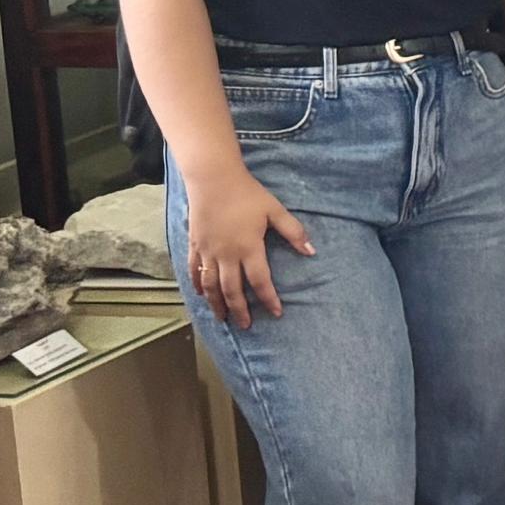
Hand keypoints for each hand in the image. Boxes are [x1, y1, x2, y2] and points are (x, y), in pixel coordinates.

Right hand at [181, 164, 317, 327]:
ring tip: (222, 318)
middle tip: (245, 326)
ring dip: (216, 304)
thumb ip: (293, 231)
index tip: (276, 313)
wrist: (213, 179)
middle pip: (232, 290)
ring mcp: (207, 251)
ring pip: (210, 285)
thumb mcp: (275, 210)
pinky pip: (193, 270)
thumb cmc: (247, 194)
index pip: (260, 281)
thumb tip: (311, 251)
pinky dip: (197, 285)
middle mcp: (226, 254)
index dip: (268, 299)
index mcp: (249, 248)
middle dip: (240, 310)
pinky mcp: (194, 245)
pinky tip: (200, 295)